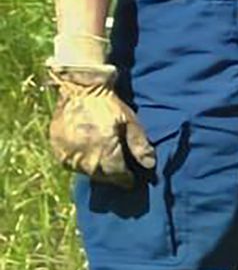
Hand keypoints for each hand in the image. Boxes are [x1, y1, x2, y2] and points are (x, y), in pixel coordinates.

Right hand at [48, 63, 154, 187]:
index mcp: (104, 147)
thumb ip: (139, 144)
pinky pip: (68, 163)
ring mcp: (67, 150)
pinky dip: (79, 164)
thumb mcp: (130, 121)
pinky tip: (88, 160)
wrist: (80, 88)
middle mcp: (84, 152)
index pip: (116, 173)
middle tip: (119, 175)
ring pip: (83, 170)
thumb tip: (149, 165)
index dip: (125, 179)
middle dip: (111, 177)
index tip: (131, 180)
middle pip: (99, 175)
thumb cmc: (109, 105)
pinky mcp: (56, 146)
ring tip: (105, 167)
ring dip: (95, 171)